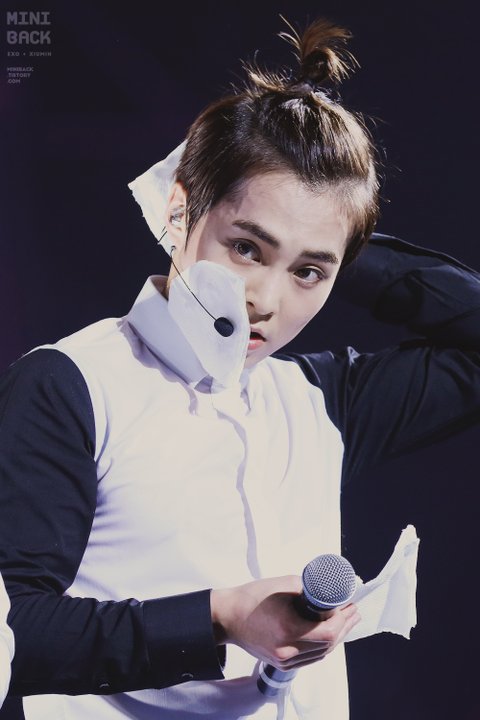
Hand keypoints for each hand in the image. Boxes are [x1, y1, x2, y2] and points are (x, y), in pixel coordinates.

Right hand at [210, 575, 359, 669]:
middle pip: (328, 645)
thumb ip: (309, 590)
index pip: (328, 632)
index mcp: (287, 629)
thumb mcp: (283, 584)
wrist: (228, 617)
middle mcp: (286, 650)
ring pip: (321, 653)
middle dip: (345, 627)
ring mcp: (284, 661)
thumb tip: (331, 593)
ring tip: (347, 622)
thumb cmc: (252, 597)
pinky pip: (310, 658)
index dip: (343, 619)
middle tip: (353, 611)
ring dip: (337, 637)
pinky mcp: (281, 664)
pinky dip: (323, 646)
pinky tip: (330, 635)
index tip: (349, 605)